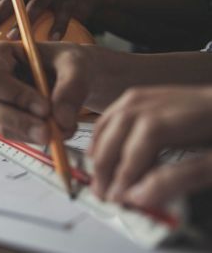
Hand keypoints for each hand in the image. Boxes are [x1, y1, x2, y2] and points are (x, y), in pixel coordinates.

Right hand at [0, 41, 95, 143]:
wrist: (73, 77)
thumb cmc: (68, 62)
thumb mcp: (76, 64)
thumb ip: (71, 87)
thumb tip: (61, 120)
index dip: (16, 95)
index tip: (45, 108)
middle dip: (22, 121)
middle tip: (50, 132)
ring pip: (3, 123)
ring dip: (32, 132)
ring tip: (63, 131)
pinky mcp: (3, 119)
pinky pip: (14, 134)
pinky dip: (35, 137)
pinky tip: (57, 131)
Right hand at [89, 86, 211, 208]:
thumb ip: (181, 178)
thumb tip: (139, 195)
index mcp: (191, 111)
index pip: (147, 136)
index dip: (128, 168)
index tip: (120, 197)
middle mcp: (168, 97)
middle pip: (123, 125)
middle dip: (107, 163)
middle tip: (103, 195)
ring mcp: (156, 93)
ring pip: (115, 117)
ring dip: (101, 150)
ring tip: (100, 179)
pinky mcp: (151, 96)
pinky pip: (117, 112)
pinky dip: (104, 134)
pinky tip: (104, 153)